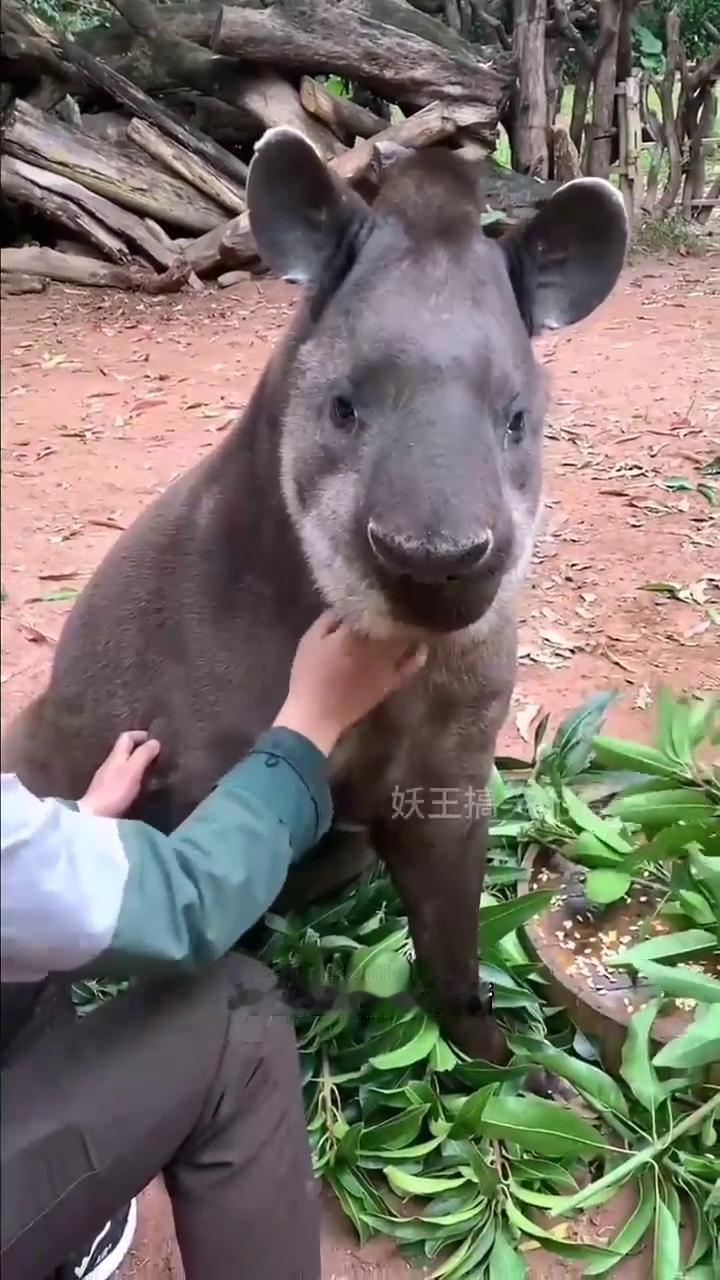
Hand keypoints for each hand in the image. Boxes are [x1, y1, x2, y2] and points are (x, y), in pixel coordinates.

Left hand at [78, 730, 160, 817]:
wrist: (94, 816)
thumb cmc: (115, 791)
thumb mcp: (133, 770)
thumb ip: (143, 755)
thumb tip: (154, 741)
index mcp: (116, 755)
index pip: (126, 737)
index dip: (140, 734)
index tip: (155, 739)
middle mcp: (110, 764)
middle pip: (124, 750)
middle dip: (140, 749)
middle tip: (157, 755)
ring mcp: (106, 778)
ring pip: (123, 764)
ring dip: (136, 763)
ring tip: (151, 770)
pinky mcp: (106, 792)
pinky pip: (121, 777)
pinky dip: (132, 776)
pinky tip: (139, 785)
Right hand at [273, 611, 426, 755]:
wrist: (318, 715)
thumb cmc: (309, 675)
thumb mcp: (310, 640)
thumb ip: (329, 619)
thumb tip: (348, 605)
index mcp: (354, 631)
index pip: (373, 606)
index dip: (378, 596)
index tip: (381, 588)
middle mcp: (376, 644)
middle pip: (394, 620)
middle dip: (398, 608)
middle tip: (400, 598)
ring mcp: (388, 663)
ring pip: (405, 638)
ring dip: (408, 626)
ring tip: (411, 616)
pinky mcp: (392, 681)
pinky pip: (412, 665)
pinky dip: (418, 653)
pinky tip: (420, 645)